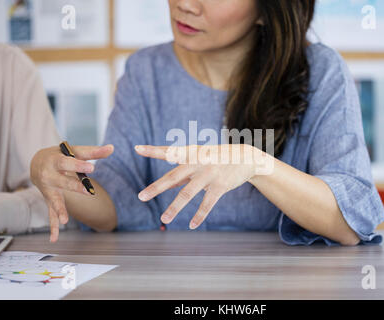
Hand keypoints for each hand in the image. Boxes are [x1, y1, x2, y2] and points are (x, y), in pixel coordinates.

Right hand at [30, 144, 113, 241]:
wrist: (37, 163)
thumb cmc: (61, 155)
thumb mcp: (75, 151)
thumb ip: (93, 151)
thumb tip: (112, 148)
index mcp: (55, 160)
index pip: (68, 162)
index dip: (80, 165)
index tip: (92, 167)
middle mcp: (49, 176)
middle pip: (62, 182)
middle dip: (74, 186)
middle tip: (88, 190)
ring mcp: (48, 190)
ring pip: (54, 200)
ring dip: (59, 210)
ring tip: (65, 221)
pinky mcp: (49, 200)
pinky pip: (50, 214)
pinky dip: (52, 227)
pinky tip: (54, 239)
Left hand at [134, 144, 269, 228]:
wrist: (247, 158)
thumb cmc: (218, 159)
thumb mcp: (201, 159)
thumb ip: (184, 171)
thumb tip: (167, 183)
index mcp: (191, 154)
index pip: (169, 152)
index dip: (153, 150)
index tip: (137, 148)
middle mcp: (198, 162)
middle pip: (173, 176)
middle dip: (156, 188)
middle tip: (140, 197)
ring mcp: (209, 174)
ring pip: (188, 193)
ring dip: (175, 207)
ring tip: (164, 219)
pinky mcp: (220, 185)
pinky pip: (207, 203)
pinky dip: (199, 215)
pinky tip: (192, 225)